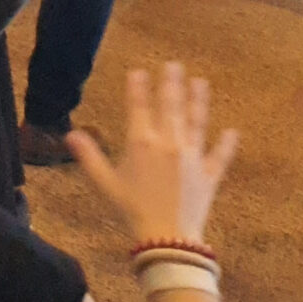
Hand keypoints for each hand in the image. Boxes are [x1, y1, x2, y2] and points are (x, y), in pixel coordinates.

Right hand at [73, 63, 236, 247]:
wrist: (167, 237)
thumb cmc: (131, 209)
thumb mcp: (104, 182)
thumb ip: (89, 156)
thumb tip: (70, 134)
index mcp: (141, 142)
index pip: (138, 107)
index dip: (138, 87)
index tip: (139, 71)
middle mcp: (169, 143)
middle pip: (170, 107)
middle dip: (171, 84)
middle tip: (174, 65)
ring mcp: (192, 157)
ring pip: (197, 123)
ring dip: (199, 101)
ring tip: (200, 82)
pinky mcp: (210, 174)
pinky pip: (220, 155)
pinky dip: (226, 144)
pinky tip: (232, 131)